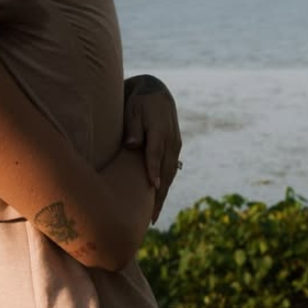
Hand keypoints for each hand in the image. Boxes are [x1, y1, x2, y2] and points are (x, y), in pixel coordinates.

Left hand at [122, 74, 181, 222]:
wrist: (154, 91)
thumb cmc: (137, 102)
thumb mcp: (132, 110)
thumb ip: (132, 128)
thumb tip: (132, 145)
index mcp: (160, 130)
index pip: (155, 153)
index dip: (153, 170)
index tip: (152, 187)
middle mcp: (171, 141)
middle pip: (166, 170)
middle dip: (159, 194)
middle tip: (150, 216)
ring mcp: (175, 146)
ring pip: (170, 174)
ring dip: (162, 195)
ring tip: (152, 215)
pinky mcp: (174, 149)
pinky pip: (170, 170)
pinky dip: (164, 186)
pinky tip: (157, 199)